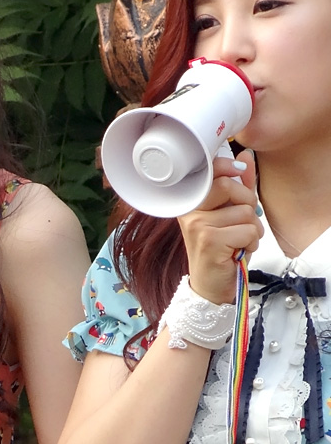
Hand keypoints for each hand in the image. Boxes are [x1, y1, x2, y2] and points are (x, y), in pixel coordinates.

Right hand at [179, 151, 261, 303]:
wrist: (212, 286)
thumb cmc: (222, 251)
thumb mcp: (232, 215)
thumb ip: (239, 186)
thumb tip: (245, 157)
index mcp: (193, 202)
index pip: (211, 171)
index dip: (228, 168)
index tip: (237, 171)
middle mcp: (191, 211)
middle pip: (230, 186)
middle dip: (248, 204)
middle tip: (241, 222)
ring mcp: (198, 225)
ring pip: (245, 212)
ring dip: (252, 230)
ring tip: (239, 242)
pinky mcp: (210, 241)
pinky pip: (247, 230)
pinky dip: (251, 243)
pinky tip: (238, 251)